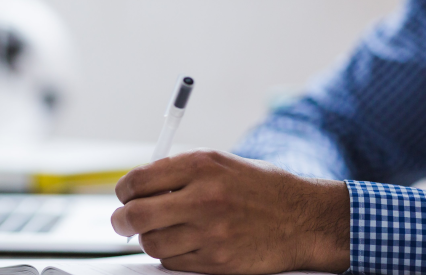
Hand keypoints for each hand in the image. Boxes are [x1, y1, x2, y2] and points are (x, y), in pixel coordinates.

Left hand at [111, 150, 349, 273]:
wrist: (304, 219)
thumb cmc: (262, 188)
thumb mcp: (221, 164)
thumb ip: (179, 172)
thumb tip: (138, 188)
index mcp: (201, 165)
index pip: (138, 180)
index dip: (124, 191)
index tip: (124, 196)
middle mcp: (203, 197)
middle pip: (136, 215)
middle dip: (122, 220)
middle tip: (123, 221)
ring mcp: (210, 232)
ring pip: (151, 243)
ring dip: (149, 239)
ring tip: (161, 232)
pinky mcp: (217, 261)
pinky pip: (173, 262)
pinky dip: (170, 255)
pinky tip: (184, 243)